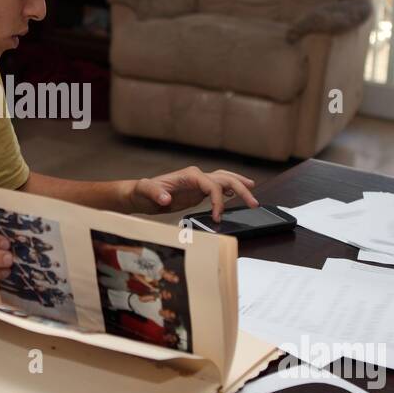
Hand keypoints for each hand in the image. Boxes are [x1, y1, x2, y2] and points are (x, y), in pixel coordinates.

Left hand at [127, 166, 257, 221]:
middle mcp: (197, 176)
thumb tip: (166, 199)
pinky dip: (230, 189)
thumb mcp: (144, 191)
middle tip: (254, 203)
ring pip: (224, 179)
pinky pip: (218, 188)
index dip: (218, 200)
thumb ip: (154, 193)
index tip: (217, 217)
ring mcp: (198, 182)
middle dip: (241, 189)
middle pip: (225, 178)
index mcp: (189, 175)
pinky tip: (238, 194)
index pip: (211, 185)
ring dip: (240, 185)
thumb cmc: (142, 192)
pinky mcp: (198, 191)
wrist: (140, 194)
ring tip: (253, 192)